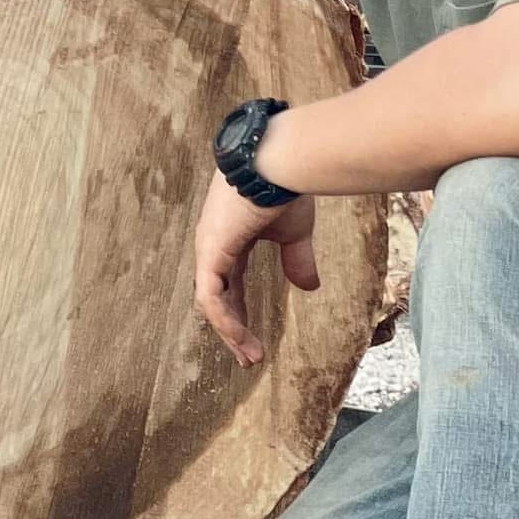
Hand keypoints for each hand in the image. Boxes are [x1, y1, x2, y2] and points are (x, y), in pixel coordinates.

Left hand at [191, 173, 319, 369]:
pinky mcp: (210, 251)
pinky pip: (212, 296)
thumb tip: (309, 288)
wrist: (280, 161)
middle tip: (249, 357)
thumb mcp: (293, 233)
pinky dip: (225, 320)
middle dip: (234, 329)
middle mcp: (214, 244)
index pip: (230, 284)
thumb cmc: (286, 187)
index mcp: (230, 239)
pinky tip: (240, 337)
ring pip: (212, 302)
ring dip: (231, 332)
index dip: (242, 313)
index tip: (256, 340)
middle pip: (219, 297)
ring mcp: (208, 248)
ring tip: (249, 356)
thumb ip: (296, 260)